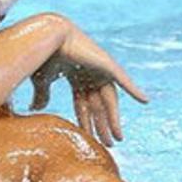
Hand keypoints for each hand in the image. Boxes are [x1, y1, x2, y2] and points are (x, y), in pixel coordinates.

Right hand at [30, 25, 148, 146]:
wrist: (48, 36)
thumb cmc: (43, 55)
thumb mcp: (42, 81)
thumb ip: (43, 95)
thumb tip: (36, 109)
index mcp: (77, 78)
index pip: (84, 105)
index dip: (88, 122)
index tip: (92, 138)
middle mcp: (91, 75)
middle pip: (99, 106)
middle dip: (103, 125)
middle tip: (109, 144)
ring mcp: (101, 70)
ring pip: (109, 101)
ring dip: (114, 120)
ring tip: (117, 138)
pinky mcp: (107, 65)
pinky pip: (124, 81)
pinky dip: (134, 90)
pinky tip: (145, 101)